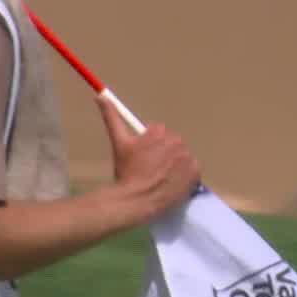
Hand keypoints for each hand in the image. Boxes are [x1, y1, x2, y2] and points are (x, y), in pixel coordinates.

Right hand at [98, 95, 200, 217]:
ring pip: (182, 156)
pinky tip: (173, 183)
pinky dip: (185, 176)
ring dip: (174, 164)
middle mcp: (177, 141)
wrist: (138, 200)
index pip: (159, 133)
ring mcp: (187, 157)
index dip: (151, 146)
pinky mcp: (195, 173)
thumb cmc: (127, 172)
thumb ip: (112, 117)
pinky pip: (192, 171)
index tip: (144, 158)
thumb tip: (100, 96)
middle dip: (163, 154)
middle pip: (172, 144)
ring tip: (161, 178)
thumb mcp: (118, 143)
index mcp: (159, 131)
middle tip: (151, 169)